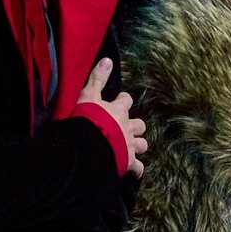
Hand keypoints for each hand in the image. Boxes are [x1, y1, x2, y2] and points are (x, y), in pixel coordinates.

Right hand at [79, 57, 147, 176]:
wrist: (87, 145)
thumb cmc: (87, 119)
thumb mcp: (88, 95)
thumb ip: (97, 78)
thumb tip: (107, 60)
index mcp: (118, 110)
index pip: (126, 101)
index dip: (123, 101)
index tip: (119, 102)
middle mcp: (127, 127)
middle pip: (140, 125)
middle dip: (135, 126)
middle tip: (126, 128)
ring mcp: (129, 146)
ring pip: (143, 144)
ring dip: (138, 145)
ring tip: (131, 148)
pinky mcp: (127, 162)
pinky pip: (138, 168)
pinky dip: (137, 170)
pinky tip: (134, 172)